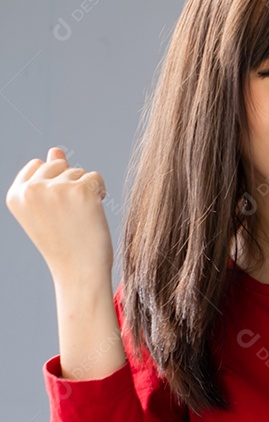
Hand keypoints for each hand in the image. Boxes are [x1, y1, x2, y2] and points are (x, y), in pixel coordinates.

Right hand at [6, 147, 113, 282]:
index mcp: (16, 194)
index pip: (37, 165)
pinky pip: (95, 178)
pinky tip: (94, 213)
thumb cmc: (65, 242)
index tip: (56, 210)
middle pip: (59, 165)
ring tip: (80, 218)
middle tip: (69, 216)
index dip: (54, 183)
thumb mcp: (48, 208)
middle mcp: (31, 189)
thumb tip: (56, 150)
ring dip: (86, 191)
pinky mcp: (80, 190)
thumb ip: (49, 177)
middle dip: (70, 185)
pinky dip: (99, 193)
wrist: (80, 270)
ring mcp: (55, 188)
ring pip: (79, 171)